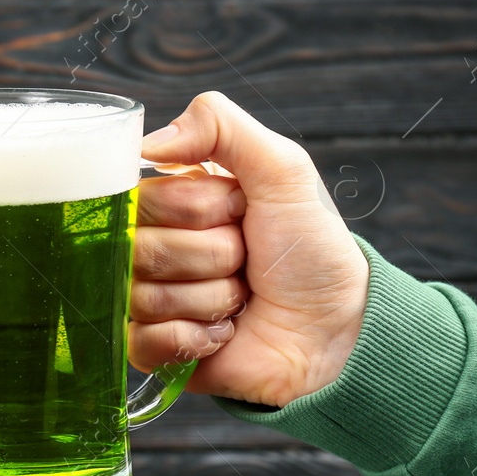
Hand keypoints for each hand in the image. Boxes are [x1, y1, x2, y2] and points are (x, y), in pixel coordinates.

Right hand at [129, 91, 370, 408]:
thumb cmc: (310, 251)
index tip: (240, 213)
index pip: (146, 197)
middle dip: (212, 257)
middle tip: (246, 261)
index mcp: (172, 202)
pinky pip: (143, 340)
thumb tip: (147, 144)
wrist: (334, 327)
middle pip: (142, 248)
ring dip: (211, 300)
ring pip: (145, 296)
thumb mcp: (282, 169)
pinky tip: (223, 332)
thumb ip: (220, 126)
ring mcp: (145, 299)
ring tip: (241, 299)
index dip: (200, 209)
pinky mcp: (150, 349)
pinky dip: (195, 338)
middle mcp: (151, 247)